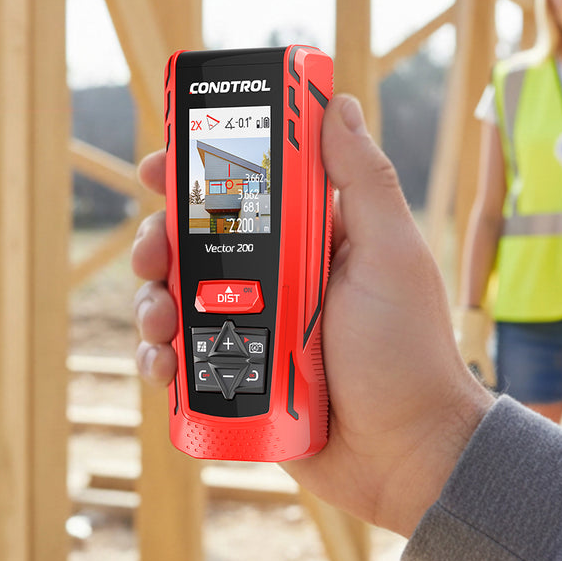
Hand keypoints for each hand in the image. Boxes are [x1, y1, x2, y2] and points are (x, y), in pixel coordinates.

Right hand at [133, 94, 492, 537]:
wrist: (409, 455)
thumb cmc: (410, 353)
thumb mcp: (392, 255)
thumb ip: (364, 181)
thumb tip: (337, 105)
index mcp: (310, 240)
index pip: (243, 190)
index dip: (196, 173)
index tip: (160, 165)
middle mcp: (276, 280)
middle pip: (195, 245)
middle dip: (160, 241)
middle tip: (152, 252)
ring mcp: (252, 331)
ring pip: (177, 302)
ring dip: (152, 304)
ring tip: (161, 322)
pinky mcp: (235, 380)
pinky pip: (181, 363)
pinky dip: (159, 362)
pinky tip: (163, 368)